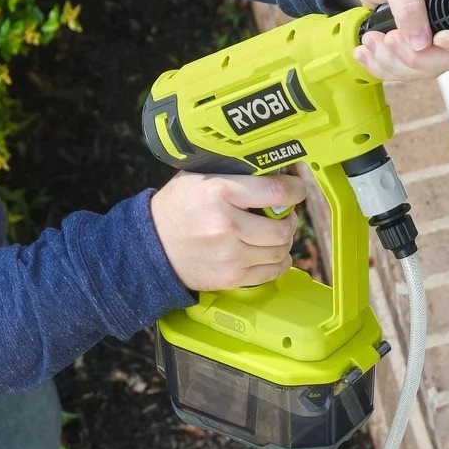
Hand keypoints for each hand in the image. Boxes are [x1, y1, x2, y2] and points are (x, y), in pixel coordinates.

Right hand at [150, 171, 304, 292]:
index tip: (297, 189)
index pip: (275, 191)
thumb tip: (273, 171)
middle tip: (284, 214)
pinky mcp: (231, 277)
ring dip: (285, 241)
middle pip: (282, 227)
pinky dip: (278, 262)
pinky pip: (270, 272)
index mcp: (219, 192)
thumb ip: (234, 174)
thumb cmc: (176, 209)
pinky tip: (272, 253)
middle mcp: (226, 225)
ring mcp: (230, 255)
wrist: (150, 248)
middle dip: (289, 219)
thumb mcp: (199, 178)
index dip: (295, 190)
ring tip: (276, 233)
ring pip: (280, 250)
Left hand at [329, 0, 448, 84]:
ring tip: (371, 39)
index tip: (438, 39)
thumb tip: (420, 42)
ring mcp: (444, 34)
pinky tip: (368, 50)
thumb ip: (408, 5)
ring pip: (432, 68)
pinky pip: (411, 72)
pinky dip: (386, 66)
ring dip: (396, 62)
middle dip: (419, 57)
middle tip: (389, 39)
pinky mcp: (425, 48)